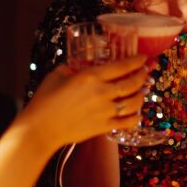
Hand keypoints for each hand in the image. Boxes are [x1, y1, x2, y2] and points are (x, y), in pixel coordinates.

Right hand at [20, 55, 148, 150]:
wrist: (40, 128)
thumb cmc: (44, 100)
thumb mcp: (57, 75)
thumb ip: (71, 67)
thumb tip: (78, 66)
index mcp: (90, 76)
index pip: (121, 66)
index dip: (136, 61)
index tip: (143, 58)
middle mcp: (101, 93)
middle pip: (132, 83)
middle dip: (142, 76)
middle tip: (145, 72)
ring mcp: (104, 111)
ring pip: (133, 103)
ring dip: (141, 96)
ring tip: (141, 92)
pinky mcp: (103, 127)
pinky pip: (127, 122)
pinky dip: (135, 117)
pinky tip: (135, 114)